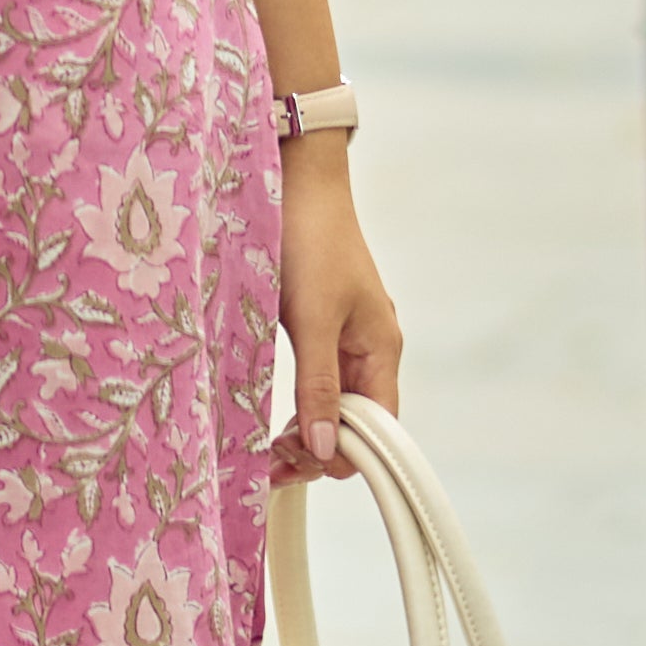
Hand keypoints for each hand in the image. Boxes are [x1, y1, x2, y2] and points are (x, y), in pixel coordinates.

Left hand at [270, 144, 400, 482]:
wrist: (295, 181)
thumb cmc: (310, 241)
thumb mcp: (312, 319)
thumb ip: (318, 385)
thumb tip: (326, 450)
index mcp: (381, 349)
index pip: (379, 429)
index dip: (343, 456)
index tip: (292, 464)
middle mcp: (369, 348)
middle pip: (355, 422)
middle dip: (318, 447)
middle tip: (268, 460)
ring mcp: (345, 337)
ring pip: (333, 404)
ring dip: (304, 429)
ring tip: (264, 446)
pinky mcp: (319, 325)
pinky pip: (317, 381)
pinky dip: (297, 403)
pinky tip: (270, 414)